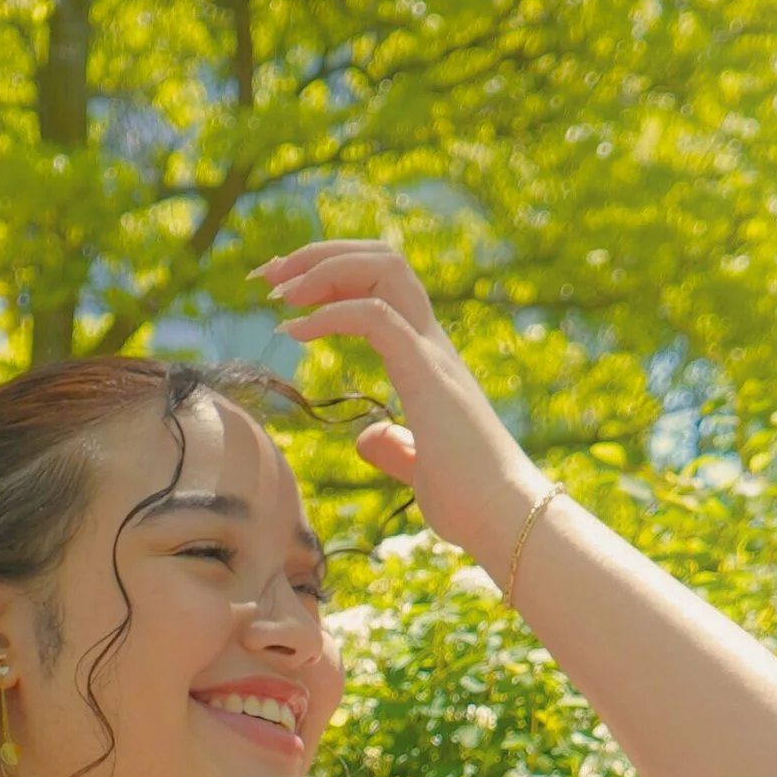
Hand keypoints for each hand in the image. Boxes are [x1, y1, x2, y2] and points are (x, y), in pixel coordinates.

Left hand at [252, 239, 553, 579]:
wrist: (506, 520)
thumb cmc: (469, 502)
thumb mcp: (418, 469)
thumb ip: (395, 447)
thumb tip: (368, 440)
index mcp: (429, 360)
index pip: (384, 287)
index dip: (332, 278)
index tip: (284, 296)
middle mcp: (434, 344)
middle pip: (382, 260)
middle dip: (320, 255)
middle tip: (269, 276)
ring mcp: (434, 353)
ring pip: (384, 269)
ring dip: (324, 268)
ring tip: (279, 292)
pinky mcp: (428, 374)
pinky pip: (376, 316)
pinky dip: (330, 313)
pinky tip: (293, 330)